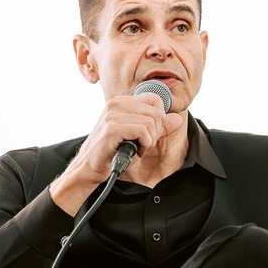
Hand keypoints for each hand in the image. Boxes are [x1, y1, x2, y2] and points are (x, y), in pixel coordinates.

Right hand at [49, 93, 185, 214]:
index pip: (155, 100)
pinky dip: (144, 145)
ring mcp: (112, 114)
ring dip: (149, 141)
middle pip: (156, 112)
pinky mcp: (111, 128)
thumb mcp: (140, 137)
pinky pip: (143, 132)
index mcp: (122, 101)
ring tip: (137, 149)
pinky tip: (135, 152)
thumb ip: (159, 127)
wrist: (90, 168)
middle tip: (143, 145)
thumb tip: (177, 119)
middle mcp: (116, 103)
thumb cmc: (114, 152)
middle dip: (155, 133)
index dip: (159, 119)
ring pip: (151, 122)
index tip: (149, 134)